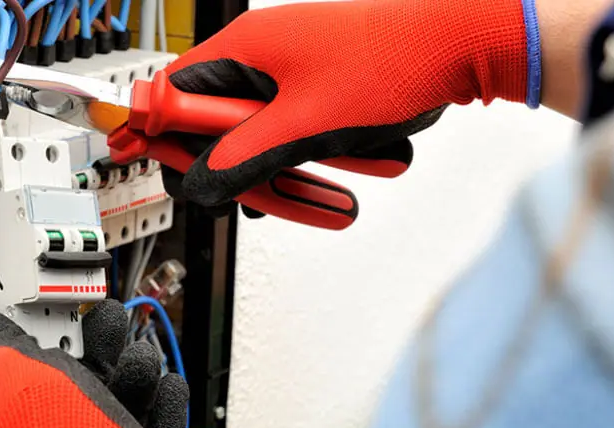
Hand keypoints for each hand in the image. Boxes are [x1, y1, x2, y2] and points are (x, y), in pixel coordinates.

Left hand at [0, 300, 187, 427]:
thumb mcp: (13, 376)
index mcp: (22, 423)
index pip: (28, 377)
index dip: (42, 343)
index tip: (54, 319)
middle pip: (85, 384)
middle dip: (101, 347)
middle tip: (108, 320)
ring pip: (126, 403)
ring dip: (138, 372)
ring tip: (139, 358)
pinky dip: (166, 405)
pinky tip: (167, 385)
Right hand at [162, 0, 533, 207]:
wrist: (457, 45)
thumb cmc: (391, 61)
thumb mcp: (304, 124)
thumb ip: (244, 157)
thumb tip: (201, 181)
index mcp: (243, 47)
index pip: (173, 93)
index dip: (161, 134)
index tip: (157, 167)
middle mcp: (260, 55)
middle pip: (215, 122)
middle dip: (237, 166)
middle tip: (252, 196)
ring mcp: (290, 70)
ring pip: (257, 133)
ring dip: (280, 166)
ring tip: (318, 187)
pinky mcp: (316, 86)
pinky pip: (290, 129)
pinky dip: (303, 155)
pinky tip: (330, 173)